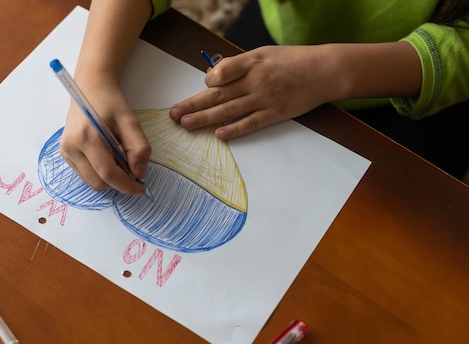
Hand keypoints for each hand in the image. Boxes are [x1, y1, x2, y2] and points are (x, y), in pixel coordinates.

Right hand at [59, 82, 150, 193]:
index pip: (107, 173)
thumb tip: (139, 174)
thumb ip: (139, 148)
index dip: (126, 185)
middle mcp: (71, 146)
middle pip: (98, 182)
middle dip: (118, 183)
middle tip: (133, 171)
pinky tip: (107, 158)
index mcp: (87, 137)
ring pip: (91, 182)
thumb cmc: (111, 102)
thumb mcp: (130, 121)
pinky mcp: (65, 154)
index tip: (141, 188)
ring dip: (109, 179)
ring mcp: (66, 151)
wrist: (90, 88)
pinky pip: (85, 175)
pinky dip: (99, 174)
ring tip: (120, 161)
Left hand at [169, 45, 338, 139]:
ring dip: (205, 118)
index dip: (208, 81)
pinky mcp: (275, 113)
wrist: (325, 70)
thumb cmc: (293, 60)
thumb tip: (214, 78)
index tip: (202, 87)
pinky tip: (219, 135)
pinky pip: (251, 123)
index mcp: (251, 61)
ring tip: (186, 125)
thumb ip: (239, 65)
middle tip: (173, 114)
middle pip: (218, 94)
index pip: (221, 72)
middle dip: (193, 104)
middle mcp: (255, 80)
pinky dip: (235, 129)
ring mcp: (265, 98)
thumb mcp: (264, 54)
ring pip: (229, 110)